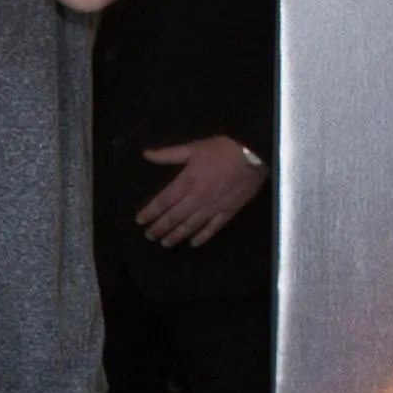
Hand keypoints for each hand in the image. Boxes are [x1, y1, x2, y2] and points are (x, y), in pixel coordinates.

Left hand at [135, 136, 268, 247]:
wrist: (253, 154)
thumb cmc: (221, 149)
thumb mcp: (192, 148)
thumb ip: (168, 154)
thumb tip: (146, 154)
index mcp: (186, 182)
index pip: (163, 201)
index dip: (150, 212)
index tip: (140, 221)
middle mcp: (196, 198)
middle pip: (174, 217)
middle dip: (159, 228)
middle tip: (148, 236)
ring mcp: (213, 207)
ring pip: (190, 226)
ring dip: (176, 236)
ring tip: (165, 244)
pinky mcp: (229, 211)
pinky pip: (213, 228)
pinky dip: (203, 237)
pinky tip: (193, 244)